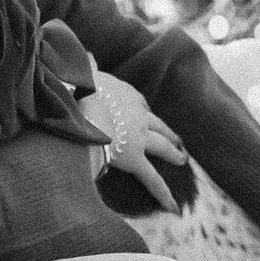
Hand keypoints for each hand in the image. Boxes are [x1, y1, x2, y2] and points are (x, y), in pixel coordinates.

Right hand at [80, 71, 188, 210]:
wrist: (79, 106)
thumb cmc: (75, 90)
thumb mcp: (82, 73)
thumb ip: (86, 66)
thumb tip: (83, 53)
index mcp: (125, 93)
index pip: (139, 104)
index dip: (142, 112)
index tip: (143, 116)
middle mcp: (138, 113)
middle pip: (158, 124)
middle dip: (169, 131)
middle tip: (178, 139)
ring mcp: (139, 136)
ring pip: (162, 144)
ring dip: (174, 152)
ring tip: (183, 158)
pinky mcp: (135, 158)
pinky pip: (152, 178)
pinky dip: (163, 193)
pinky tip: (173, 207)